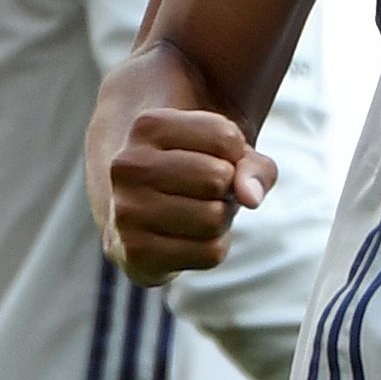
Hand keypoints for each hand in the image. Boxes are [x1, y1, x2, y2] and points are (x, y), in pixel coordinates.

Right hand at [102, 107, 273, 283]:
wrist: (143, 217)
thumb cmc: (195, 174)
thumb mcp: (228, 155)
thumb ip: (253, 165)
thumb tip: (251, 197)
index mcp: (148, 126)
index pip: (226, 137)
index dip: (236, 153)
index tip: (213, 157)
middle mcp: (129, 165)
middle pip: (219, 178)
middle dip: (227, 189)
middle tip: (205, 192)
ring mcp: (127, 210)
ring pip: (215, 218)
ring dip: (221, 219)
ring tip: (196, 213)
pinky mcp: (136, 253)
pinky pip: (210, 253)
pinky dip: (214, 247)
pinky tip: (189, 238)